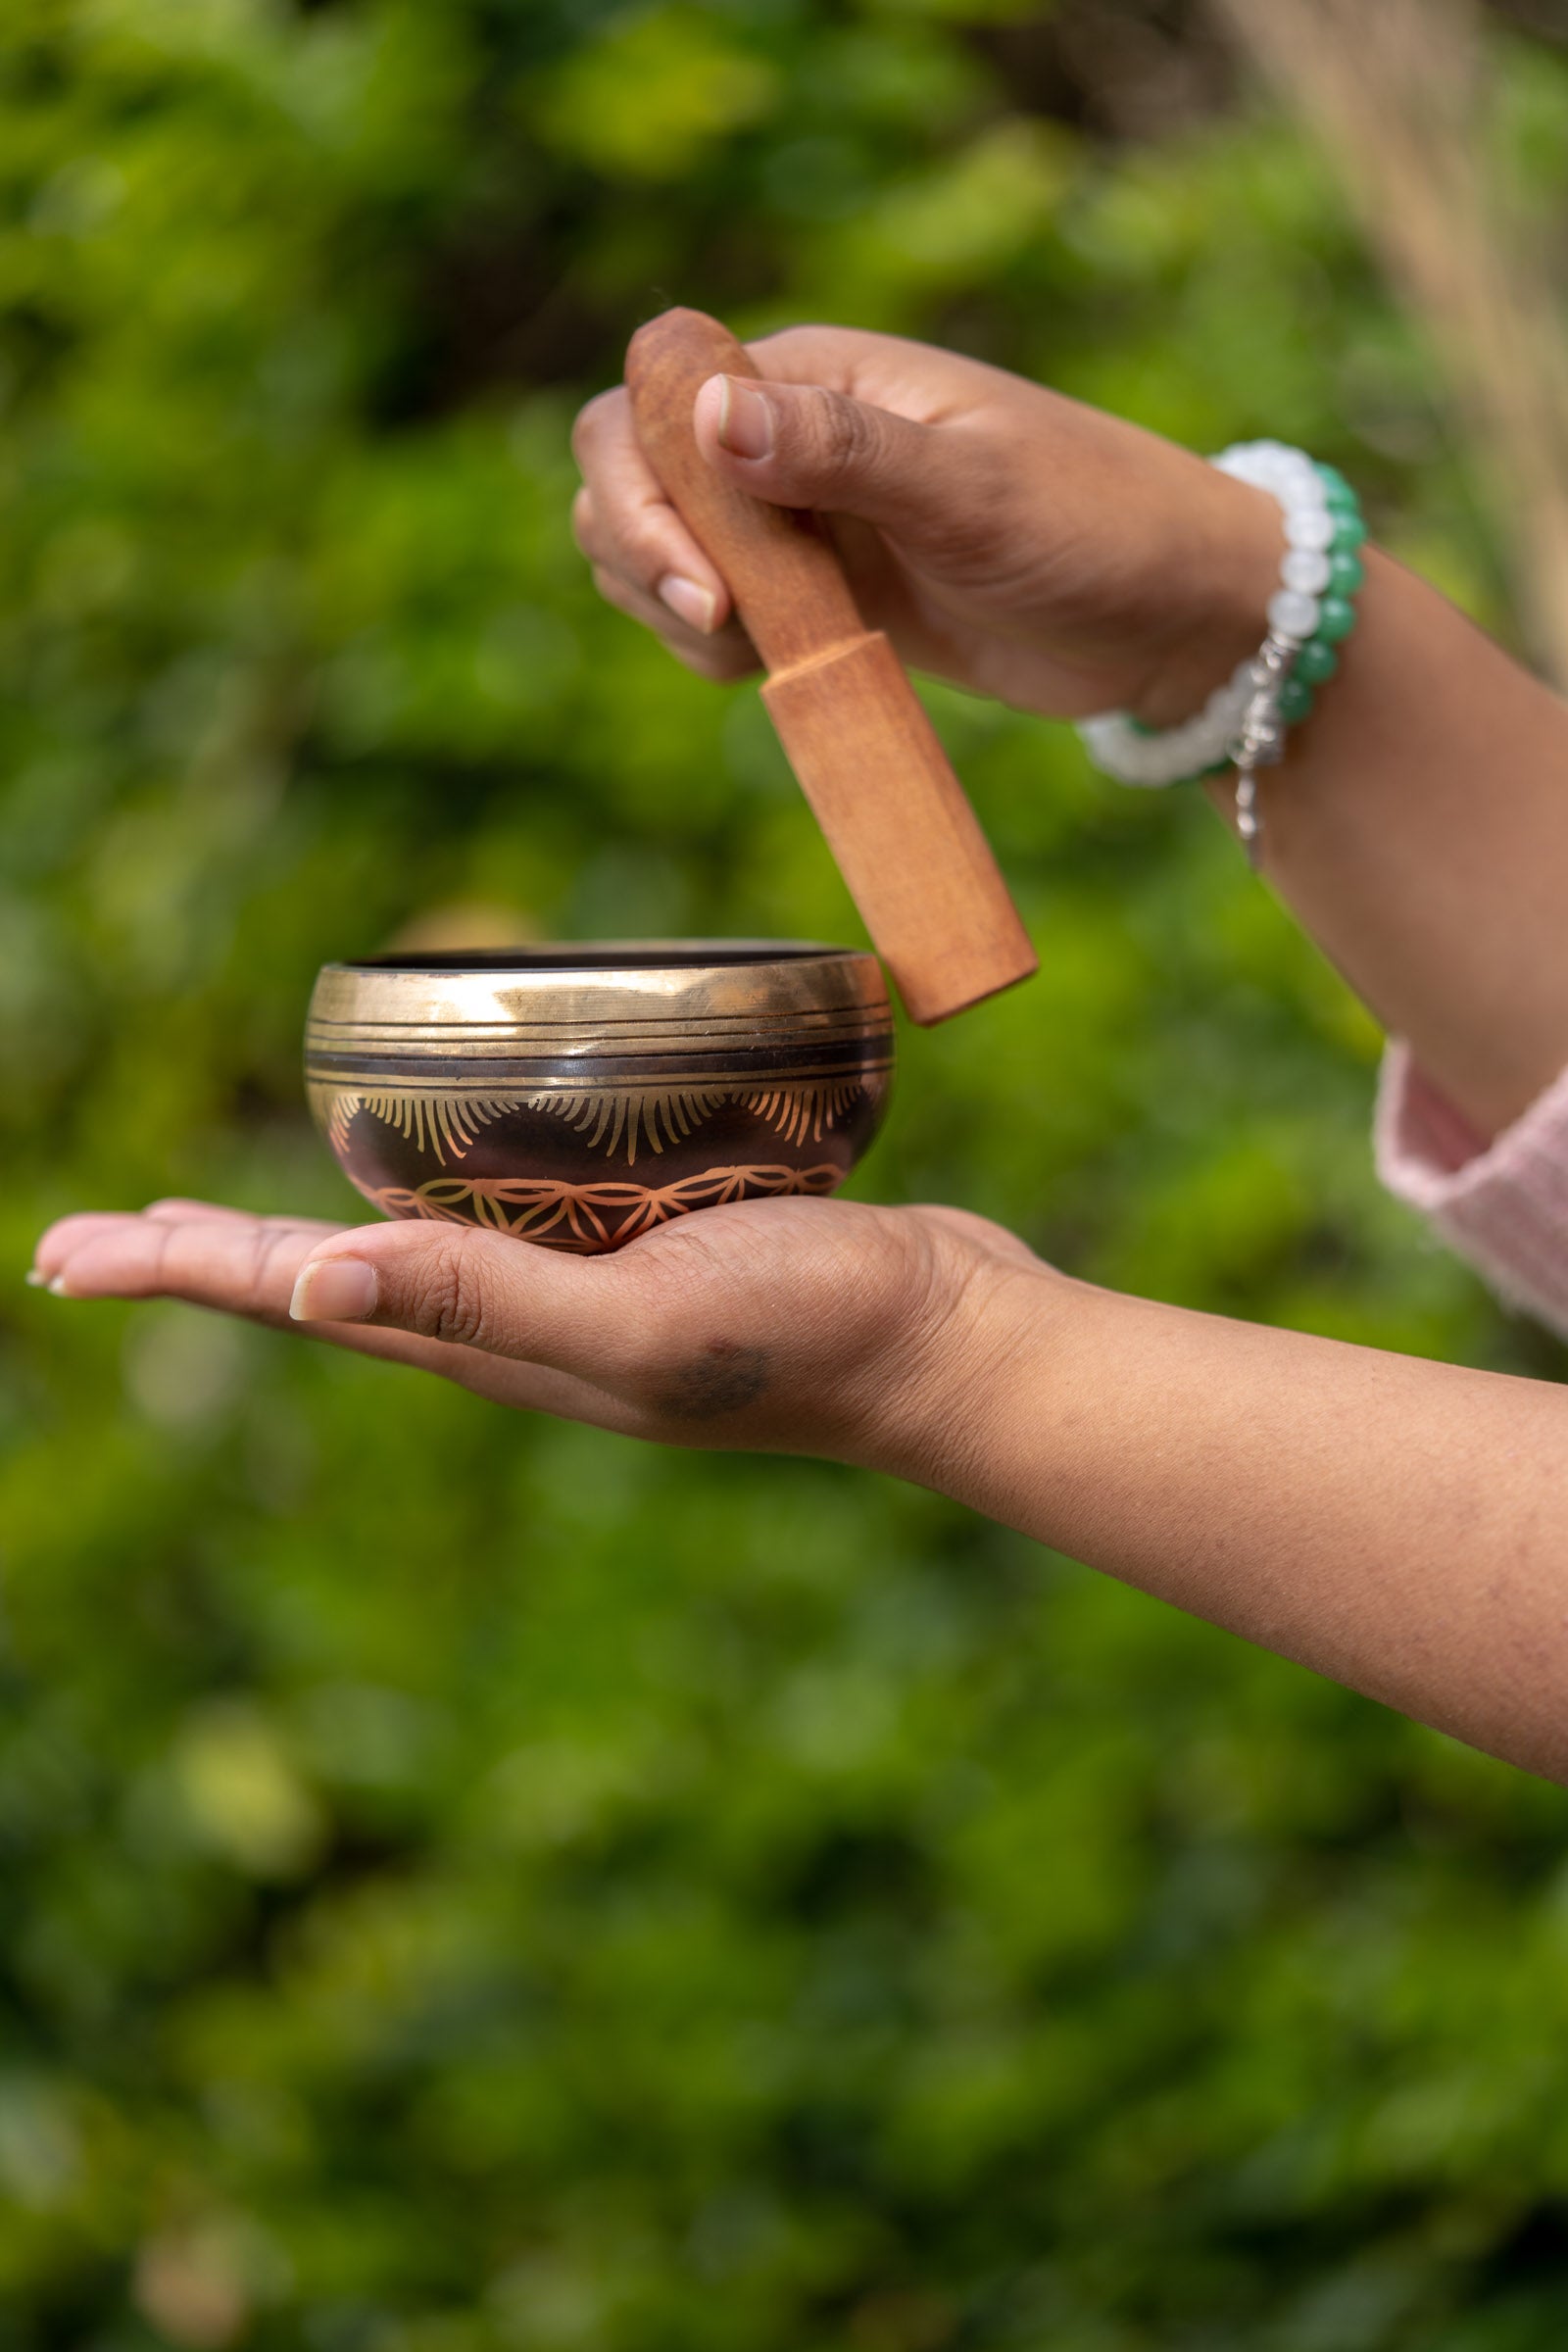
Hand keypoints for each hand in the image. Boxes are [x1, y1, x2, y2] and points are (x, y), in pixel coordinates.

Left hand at [31, 1196, 1049, 1468]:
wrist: (944, 1339)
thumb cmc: (807, 1332)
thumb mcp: (640, 1321)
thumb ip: (485, 1300)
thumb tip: (309, 1289)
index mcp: (495, 1345)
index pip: (301, 1299)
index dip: (179, 1273)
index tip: (66, 1257)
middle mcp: (516, 1322)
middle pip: (326, 1280)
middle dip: (206, 1261)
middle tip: (96, 1243)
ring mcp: (580, 1286)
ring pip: (404, 1250)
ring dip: (301, 1231)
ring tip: (224, 1222)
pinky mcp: (642, 1243)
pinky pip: (502, 1216)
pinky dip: (429, 1194)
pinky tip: (431, 1176)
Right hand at [572, 321, 1282, 726]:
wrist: (1171, 619)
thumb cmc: (1096, 530)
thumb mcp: (972, 492)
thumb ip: (843, 452)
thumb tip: (710, 413)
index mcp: (815, 375)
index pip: (650, 392)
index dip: (642, 481)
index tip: (706, 577)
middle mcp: (788, 435)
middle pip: (627, 472)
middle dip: (642, 554)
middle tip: (721, 628)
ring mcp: (798, 519)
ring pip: (656, 552)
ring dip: (669, 606)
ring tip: (760, 653)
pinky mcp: (819, 593)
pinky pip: (713, 616)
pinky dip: (714, 652)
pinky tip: (778, 671)